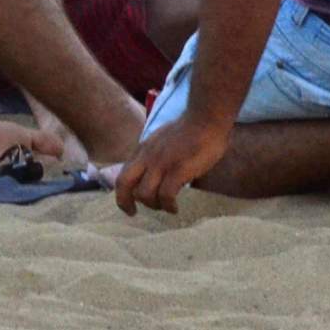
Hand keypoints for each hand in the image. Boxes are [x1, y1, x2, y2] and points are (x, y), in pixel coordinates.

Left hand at [113, 111, 231, 216]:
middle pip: (124, 184)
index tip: (128, 204)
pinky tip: (175, 208)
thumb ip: (155, 153)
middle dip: (125, 202)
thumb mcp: (164, 138)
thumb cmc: (192, 126)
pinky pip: (166, 196)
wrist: (207, 116)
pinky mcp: (177, 170)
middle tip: (133, 213)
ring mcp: (161, 164)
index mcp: (144, 149)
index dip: (122, 192)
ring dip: (153, 205)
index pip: (123, 174)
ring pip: (144, 194)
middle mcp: (147, 156)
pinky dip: (168, 206)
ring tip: (165, 206)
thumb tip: (156, 170)